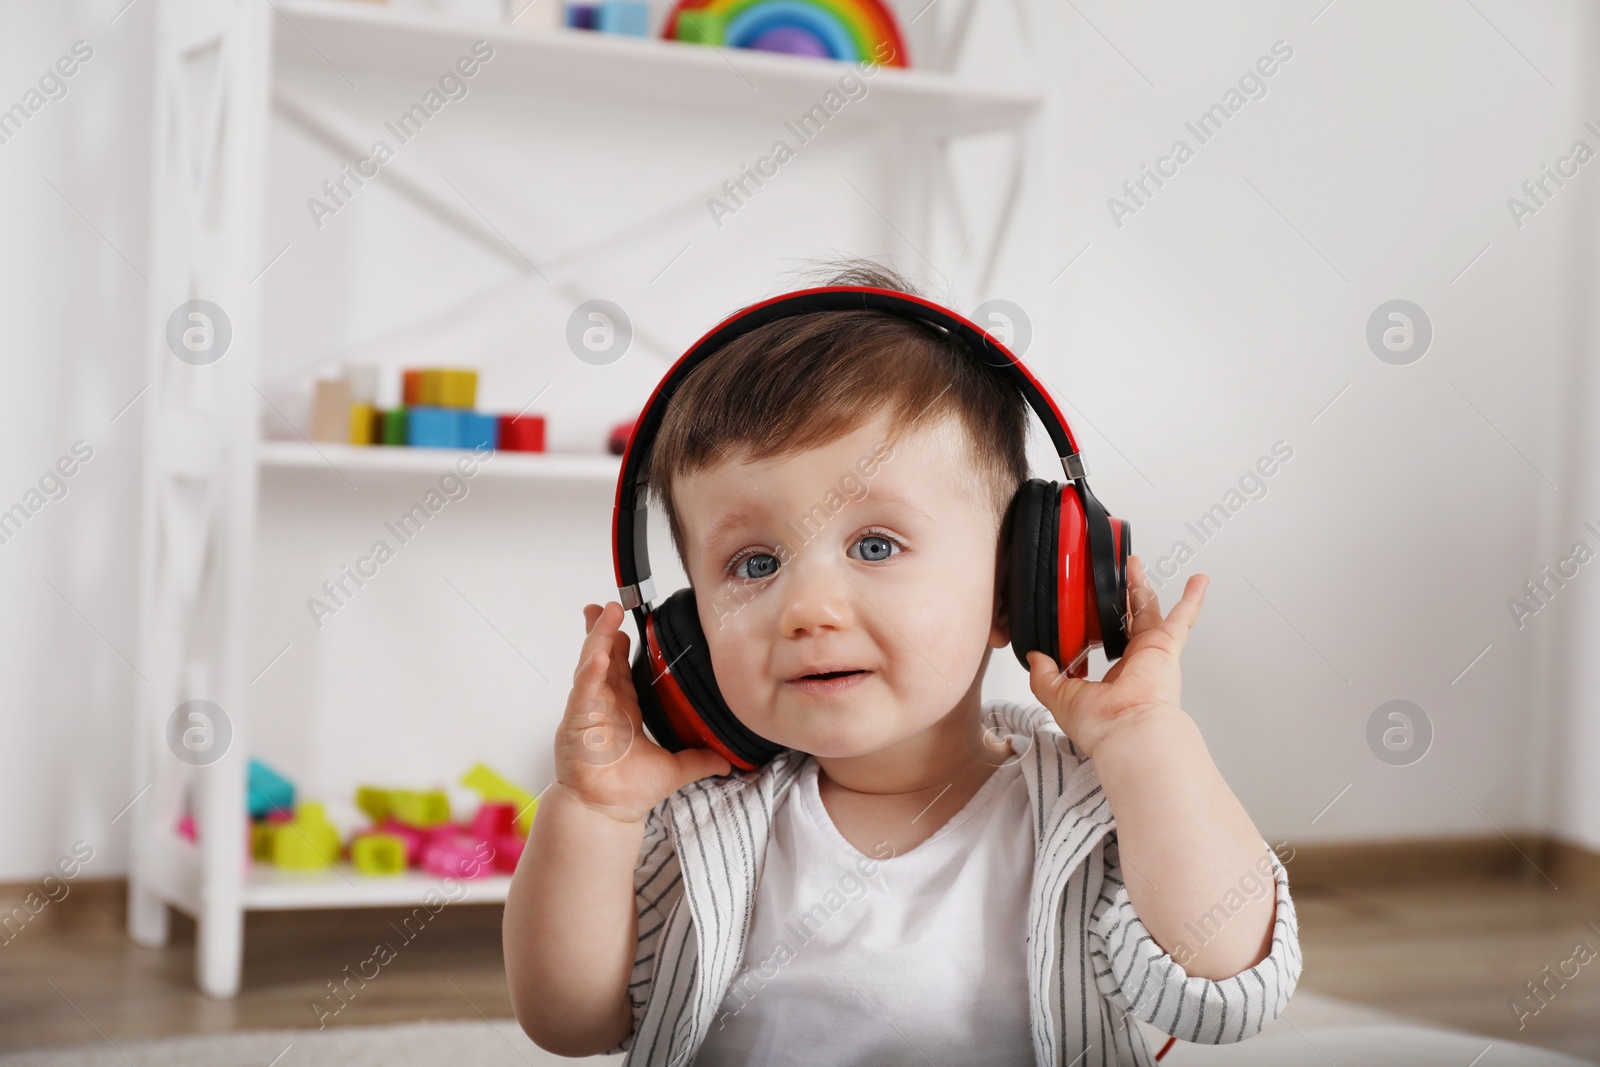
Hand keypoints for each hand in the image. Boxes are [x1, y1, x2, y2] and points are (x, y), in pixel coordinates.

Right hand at [554, 602, 731, 824]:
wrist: (606, 813)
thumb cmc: (628, 792)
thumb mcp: (676, 769)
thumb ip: (701, 759)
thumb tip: (728, 761)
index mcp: (622, 710)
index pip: (621, 669)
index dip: (623, 645)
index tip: (630, 622)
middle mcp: (602, 705)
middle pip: (601, 658)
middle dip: (603, 631)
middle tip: (609, 606)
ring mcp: (587, 711)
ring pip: (590, 665)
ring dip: (596, 638)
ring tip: (603, 612)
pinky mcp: (577, 722)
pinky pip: (583, 690)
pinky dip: (590, 671)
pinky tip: (599, 653)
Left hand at [1026, 555, 1205, 757]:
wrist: (1125, 730)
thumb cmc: (1101, 725)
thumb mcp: (1059, 697)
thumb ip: (1044, 676)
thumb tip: (1034, 658)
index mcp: (1115, 675)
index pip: (1107, 642)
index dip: (1099, 623)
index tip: (1089, 607)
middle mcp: (1136, 662)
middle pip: (1127, 618)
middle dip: (1120, 593)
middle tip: (1114, 572)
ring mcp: (1152, 653)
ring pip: (1147, 610)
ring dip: (1142, 586)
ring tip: (1134, 562)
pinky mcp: (1165, 647)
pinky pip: (1182, 618)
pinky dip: (1192, 599)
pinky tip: (1198, 581)